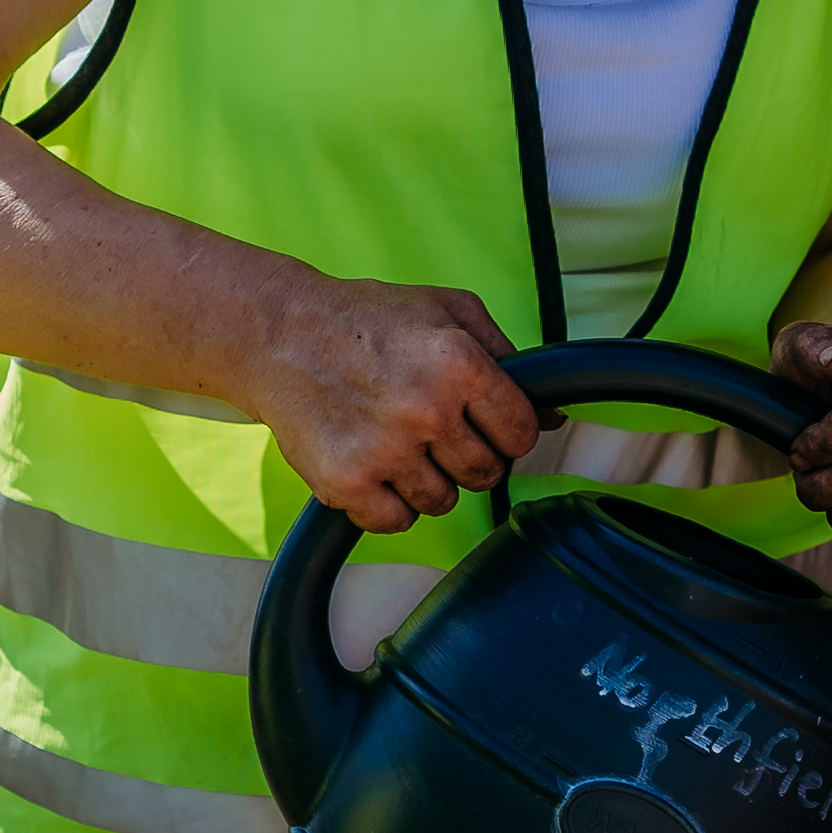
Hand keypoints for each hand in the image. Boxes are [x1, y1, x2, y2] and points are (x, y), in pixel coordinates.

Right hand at [251, 276, 545, 531]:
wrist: (278, 334)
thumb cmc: (369, 320)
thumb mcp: (448, 310)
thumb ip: (507, 357)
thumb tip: (553, 416)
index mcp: (459, 363)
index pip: (521, 432)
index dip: (508, 431)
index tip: (485, 423)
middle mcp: (425, 409)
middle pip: (486, 473)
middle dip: (470, 457)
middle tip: (437, 432)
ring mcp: (384, 450)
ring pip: (442, 501)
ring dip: (427, 480)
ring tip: (398, 442)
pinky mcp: (344, 482)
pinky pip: (395, 521)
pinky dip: (388, 503)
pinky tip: (374, 466)